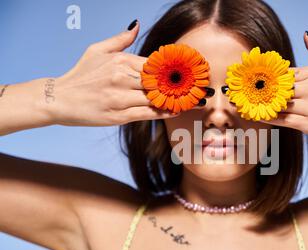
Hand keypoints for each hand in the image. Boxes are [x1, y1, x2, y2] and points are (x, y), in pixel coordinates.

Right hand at [45, 21, 178, 126]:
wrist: (59, 99)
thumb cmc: (81, 75)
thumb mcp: (97, 50)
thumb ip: (120, 39)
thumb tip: (136, 25)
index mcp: (120, 61)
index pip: (155, 64)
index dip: (174, 68)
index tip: (190, 71)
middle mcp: (121, 78)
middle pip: (159, 82)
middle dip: (179, 84)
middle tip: (197, 87)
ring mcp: (120, 98)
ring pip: (155, 98)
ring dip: (175, 99)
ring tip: (190, 99)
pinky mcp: (118, 115)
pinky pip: (147, 113)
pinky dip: (163, 112)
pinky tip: (176, 110)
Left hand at [262, 32, 307, 146]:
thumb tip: (306, 35)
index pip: (284, 73)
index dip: (269, 76)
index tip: (257, 79)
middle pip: (278, 88)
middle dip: (263, 90)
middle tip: (248, 92)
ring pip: (279, 104)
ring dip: (263, 103)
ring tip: (251, 103)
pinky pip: (284, 120)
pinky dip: (270, 117)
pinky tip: (260, 115)